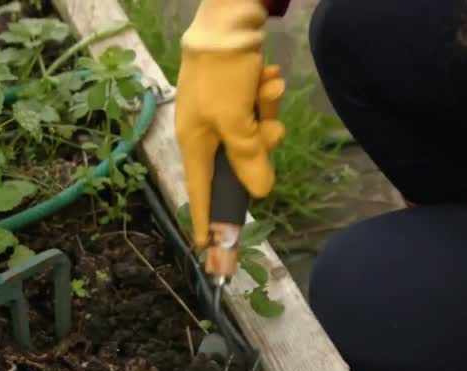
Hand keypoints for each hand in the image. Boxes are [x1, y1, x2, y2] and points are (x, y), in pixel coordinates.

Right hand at [176, 0, 285, 246]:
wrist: (231, 19)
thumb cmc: (224, 71)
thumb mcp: (235, 120)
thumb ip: (248, 159)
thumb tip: (260, 193)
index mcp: (195, 141)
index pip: (201, 191)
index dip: (207, 220)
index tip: (208, 250)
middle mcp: (205, 131)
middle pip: (239, 163)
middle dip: (261, 146)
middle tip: (271, 129)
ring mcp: (222, 113)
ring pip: (254, 136)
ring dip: (267, 114)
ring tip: (267, 86)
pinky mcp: (236, 96)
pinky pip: (258, 112)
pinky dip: (266, 97)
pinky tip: (268, 76)